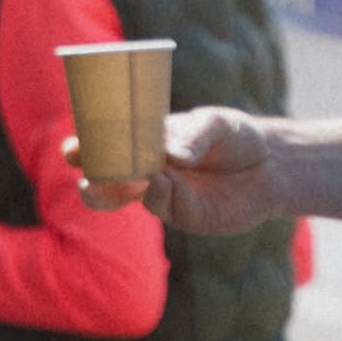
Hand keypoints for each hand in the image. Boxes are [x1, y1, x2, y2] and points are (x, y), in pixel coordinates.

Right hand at [77, 105, 279, 231]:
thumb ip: (193, 136)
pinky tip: (170, 178)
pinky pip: (168, 207)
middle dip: (92, 183)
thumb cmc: (236, 137)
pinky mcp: (188, 216)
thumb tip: (172, 157)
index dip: (83, 151)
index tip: (69, 150)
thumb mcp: (216, 124)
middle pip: (107, 185)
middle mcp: (148, 174)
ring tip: (140, 172)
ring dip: (131, 186)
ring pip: (134, 200)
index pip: (105, 149)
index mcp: (144, 145)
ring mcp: (166, 197)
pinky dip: (165, 193)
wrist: (272, 165)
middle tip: (88, 176)